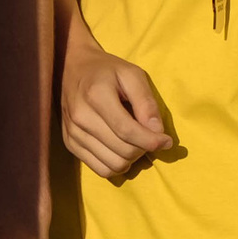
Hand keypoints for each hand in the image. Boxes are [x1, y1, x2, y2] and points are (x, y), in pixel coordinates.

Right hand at [57, 37, 171, 176]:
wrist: (71, 68)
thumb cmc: (107, 71)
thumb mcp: (132, 74)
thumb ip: (146, 102)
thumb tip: (157, 131)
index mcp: (96, 95)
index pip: (127, 131)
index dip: (151, 141)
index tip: (167, 141)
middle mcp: (81, 117)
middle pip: (122, 151)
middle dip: (144, 149)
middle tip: (151, 138)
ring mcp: (73, 133)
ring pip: (113, 165)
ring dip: (132, 159)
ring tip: (136, 143)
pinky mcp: (70, 144)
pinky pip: (100, 169)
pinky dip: (117, 165)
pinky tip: (121, 150)